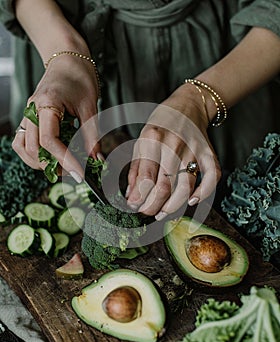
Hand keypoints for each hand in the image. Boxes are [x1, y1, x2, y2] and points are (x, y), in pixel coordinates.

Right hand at [12, 53, 100, 180]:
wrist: (67, 61)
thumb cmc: (80, 78)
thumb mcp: (90, 107)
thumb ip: (92, 135)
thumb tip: (96, 160)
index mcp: (47, 104)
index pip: (49, 140)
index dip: (65, 160)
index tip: (80, 174)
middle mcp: (32, 111)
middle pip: (33, 149)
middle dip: (54, 166)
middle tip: (75, 172)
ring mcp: (27, 115)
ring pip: (23, 148)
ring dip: (40, 163)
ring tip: (62, 167)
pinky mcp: (29, 118)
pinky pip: (22, 142)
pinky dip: (32, 155)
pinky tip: (49, 157)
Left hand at [126, 83, 220, 219]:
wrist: (188, 106)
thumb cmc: (161, 125)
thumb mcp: (141, 142)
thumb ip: (136, 170)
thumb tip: (132, 197)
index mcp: (153, 138)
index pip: (146, 178)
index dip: (139, 198)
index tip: (134, 206)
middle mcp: (174, 144)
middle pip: (165, 186)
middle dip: (154, 206)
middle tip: (148, 212)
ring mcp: (194, 149)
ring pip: (186, 187)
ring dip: (173, 206)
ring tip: (162, 212)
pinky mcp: (209, 153)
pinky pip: (212, 177)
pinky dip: (204, 193)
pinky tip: (192, 201)